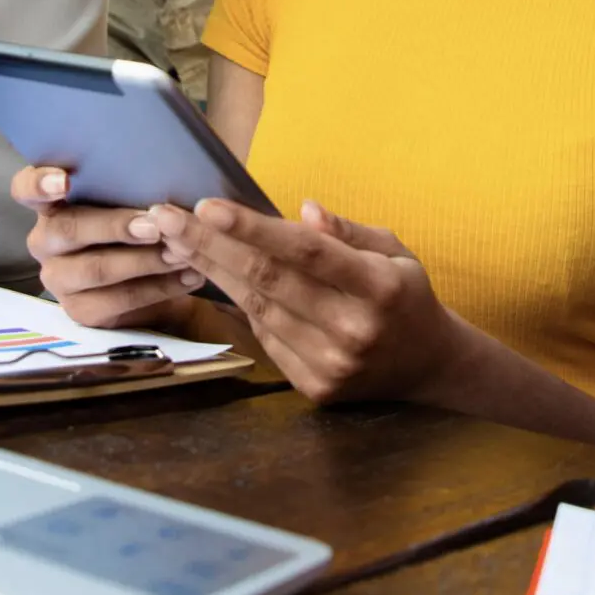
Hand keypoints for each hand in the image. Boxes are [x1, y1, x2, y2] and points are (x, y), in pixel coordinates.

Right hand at [9, 166, 203, 328]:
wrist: (158, 276)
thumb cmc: (142, 219)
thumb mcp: (135, 195)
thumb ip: (134, 178)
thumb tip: (164, 153)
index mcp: (51, 203)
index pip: (26, 189)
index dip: (40, 184)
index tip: (64, 181)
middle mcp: (46, 239)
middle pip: (68, 229)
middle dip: (115, 226)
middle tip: (155, 225)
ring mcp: (59, 278)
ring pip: (96, 268)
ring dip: (145, 260)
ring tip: (182, 251)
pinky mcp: (81, 310)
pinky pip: (120, 299)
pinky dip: (160, 286)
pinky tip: (190, 275)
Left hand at [148, 199, 462, 405]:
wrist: (428, 367)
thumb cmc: (404, 296)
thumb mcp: (394, 251)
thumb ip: (348, 231)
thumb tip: (303, 211)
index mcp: (379, 287)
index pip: (306, 251)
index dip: (253, 228)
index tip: (207, 206)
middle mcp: (354, 329)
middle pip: (268, 280)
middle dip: (210, 245)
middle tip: (166, 219)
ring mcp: (332, 364)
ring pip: (258, 309)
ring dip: (212, 272)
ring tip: (177, 242)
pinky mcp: (314, 387)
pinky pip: (265, 338)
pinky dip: (237, 305)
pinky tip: (211, 276)